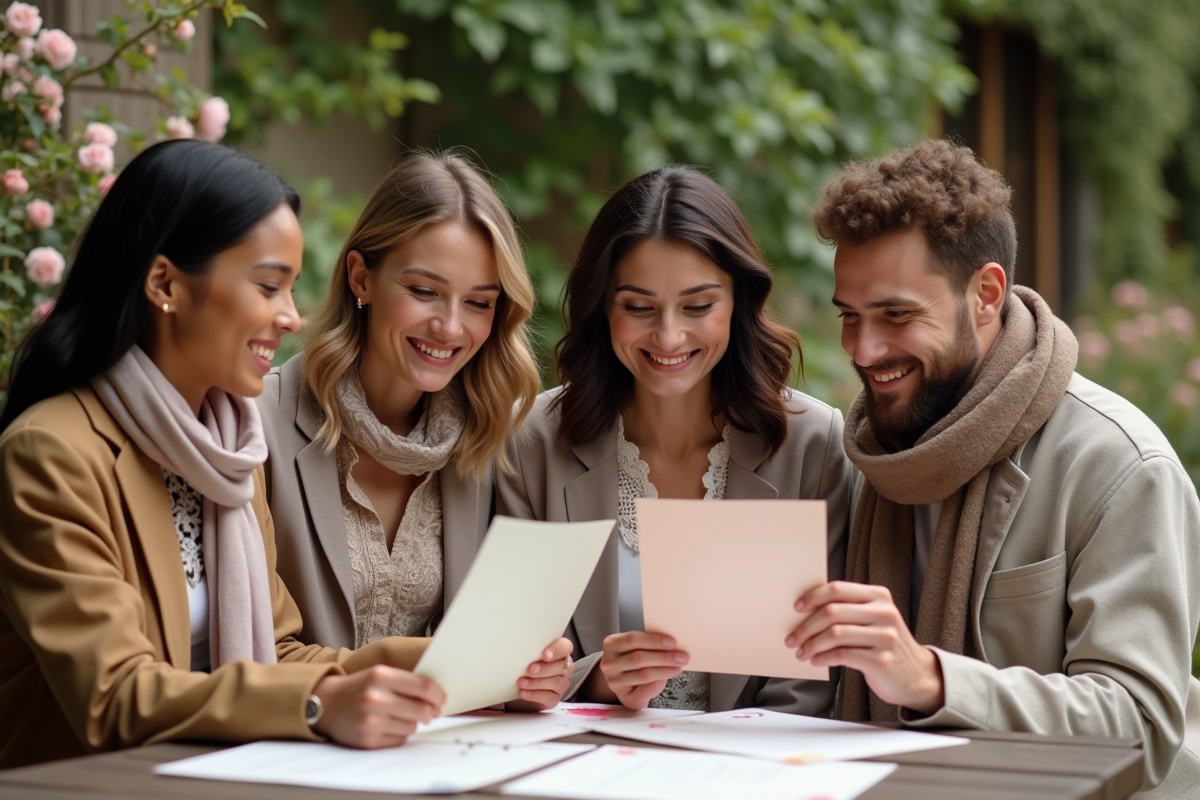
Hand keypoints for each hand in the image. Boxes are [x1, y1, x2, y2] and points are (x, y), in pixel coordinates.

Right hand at [312, 665, 445, 747]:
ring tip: (399, 715)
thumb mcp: (380, 674)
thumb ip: (407, 682)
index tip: (442, 699)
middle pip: (422, 710)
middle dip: (430, 712)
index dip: (438, 695)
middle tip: (430, 712)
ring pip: (412, 726)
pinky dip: (399, 733)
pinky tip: (388, 725)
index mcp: (380, 676)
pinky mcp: (368, 740)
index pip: (424, 687)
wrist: (326, 704)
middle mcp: (375, 698)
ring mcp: (370, 721)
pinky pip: (399, 739)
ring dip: (412, 722)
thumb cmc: (360, 687)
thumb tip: (437, 697)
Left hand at [506, 637, 573, 711]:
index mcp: (560, 652)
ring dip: (536, 682)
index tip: (544, 654)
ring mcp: (561, 683)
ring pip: (556, 682)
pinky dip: (534, 695)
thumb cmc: (525, 664)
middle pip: (561, 666)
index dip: (557, 650)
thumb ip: (528, 649)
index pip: (565, 647)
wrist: (520, 687)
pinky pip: (549, 697)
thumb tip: (513, 644)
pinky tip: (523, 692)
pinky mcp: (555, 698)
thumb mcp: (527, 655)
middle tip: (530, 669)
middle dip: (545, 668)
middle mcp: (563, 667)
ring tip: (521, 682)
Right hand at [597, 631, 687, 709]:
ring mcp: (614, 681)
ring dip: (664, 670)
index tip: (672, 642)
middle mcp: (609, 663)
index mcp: (612, 644)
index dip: (654, 640)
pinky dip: (658, 684)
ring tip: (678, 667)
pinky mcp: (623, 696)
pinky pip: (644, 690)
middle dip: (664, 657)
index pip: (633, 639)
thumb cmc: (632, 662)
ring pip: (643, 674)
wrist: (623, 684)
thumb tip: (671, 646)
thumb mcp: (635, 648)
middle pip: (639, 658)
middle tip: (682, 657)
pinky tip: (666, 678)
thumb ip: (648, 644)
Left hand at [785, 581, 943, 713]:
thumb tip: (806, 611)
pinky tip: (816, 660)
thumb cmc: (885, 645)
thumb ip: (849, 610)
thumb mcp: (874, 619)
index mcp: (880, 597)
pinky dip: (823, 658)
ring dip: (811, 644)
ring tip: (802, 652)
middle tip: (792, 638)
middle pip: (832, 612)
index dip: (813, 597)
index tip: (797, 608)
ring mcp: (885, 637)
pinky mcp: (881, 661)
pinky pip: (841, 655)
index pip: (838, 589)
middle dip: (806, 626)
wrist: (918, 677)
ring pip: (834, 634)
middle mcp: (885, 613)